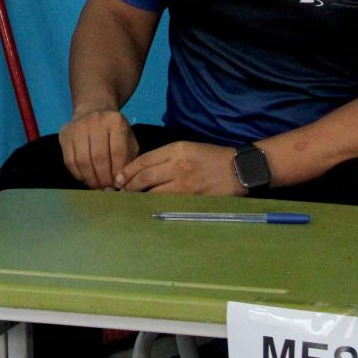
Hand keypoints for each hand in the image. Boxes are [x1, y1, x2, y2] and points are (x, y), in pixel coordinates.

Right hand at [58, 109, 137, 189]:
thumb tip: (122, 184)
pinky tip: (86, 179)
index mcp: (115, 121)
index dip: (117, 172)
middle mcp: (95, 120)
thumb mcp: (128, 142)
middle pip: (99, 157)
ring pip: (83, 160)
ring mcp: (77, 126)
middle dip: (103, 178)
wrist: (93, 111)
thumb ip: (128, 161)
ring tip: (97, 187)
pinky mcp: (65, 134)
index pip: (117, 152)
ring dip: (90, 179)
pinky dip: (78, 174)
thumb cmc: (115, 133)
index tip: (118, 185)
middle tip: (107, 189)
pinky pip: (70, 161)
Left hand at [116, 140, 244, 195]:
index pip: (144, 160)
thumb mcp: (187, 148)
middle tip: (120, 192)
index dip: (127, 171)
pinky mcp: (193, 199)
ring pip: (155, 193)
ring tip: (132, 201)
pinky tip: (150, 208)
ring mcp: (185, 184)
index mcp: (175, 150)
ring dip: (141, 198)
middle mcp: (178, 166)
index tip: (118, 179)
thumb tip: (143, 170)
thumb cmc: (211, 157)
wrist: (239, 169)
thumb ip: (166, 157)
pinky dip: (157, 206)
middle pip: (145, 177)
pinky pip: (169, 203)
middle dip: (129, 186)